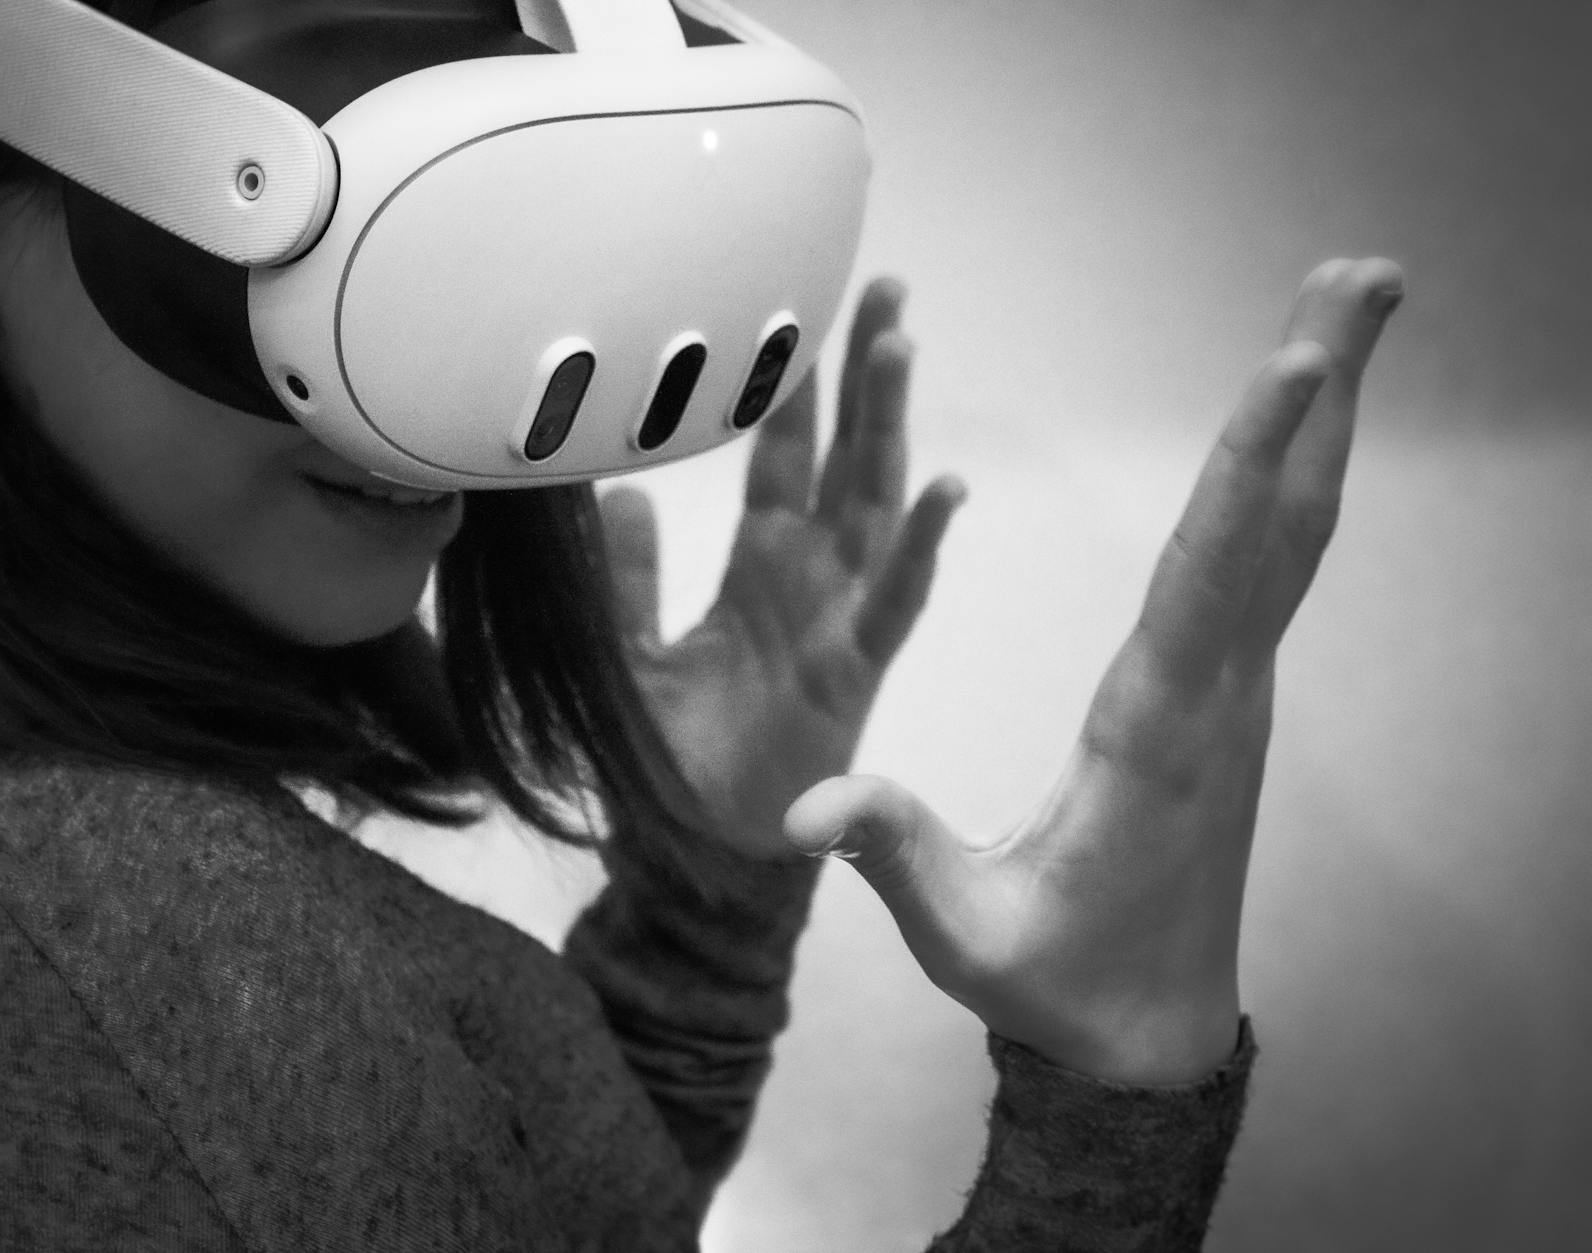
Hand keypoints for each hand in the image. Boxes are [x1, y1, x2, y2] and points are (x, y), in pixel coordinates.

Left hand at [601, 276, 967, 860]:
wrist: (693, 852)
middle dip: (863, 375)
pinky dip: (919, 546)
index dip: (794, 390)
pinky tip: (943, 489)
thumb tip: (623, 493)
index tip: (803, 311)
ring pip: (876, 505)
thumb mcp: (628, 653)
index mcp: (760, 570)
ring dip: (890, 427)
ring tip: (900, 344)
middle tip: (885, 286)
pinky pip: (894, 600)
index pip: (782, 459)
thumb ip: (630, 580)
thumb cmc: (672, 757)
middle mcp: (810, 582)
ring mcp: (839, 622)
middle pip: (846, 458)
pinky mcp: (854, 672)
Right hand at [782, 259, 1404, 1084]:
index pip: (1210, 574)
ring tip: (1351, 306)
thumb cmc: (1060, 980)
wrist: (1149, 1038)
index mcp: (1158, 728)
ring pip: (1292, 529)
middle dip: (1324, 392)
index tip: (1294, 360)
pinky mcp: (1225, 693)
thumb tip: (804, 812)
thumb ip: (891, 853)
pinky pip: (1269, 561)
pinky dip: (1286, 475)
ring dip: (1321, 418)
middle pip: (1285, 517)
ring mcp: (1233, 689)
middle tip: (1368, 273)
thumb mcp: (964, 931)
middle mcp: (1217, 689)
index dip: (1249, 464)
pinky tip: (1295, 434)